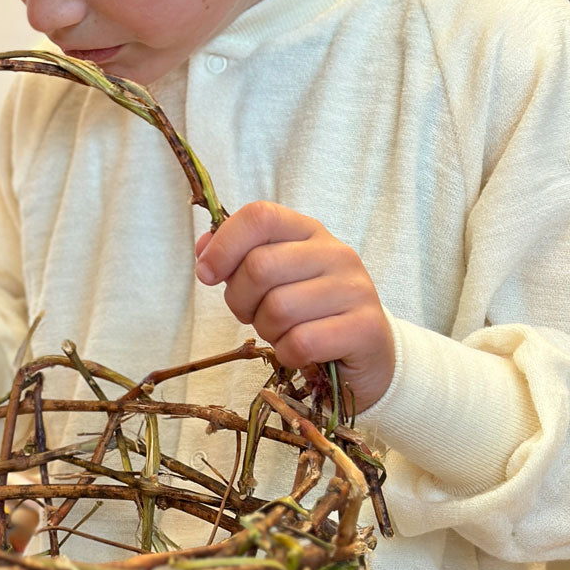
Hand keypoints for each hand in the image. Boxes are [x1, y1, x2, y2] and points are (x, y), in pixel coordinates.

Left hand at [194, 201, 393, 411]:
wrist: (367, 351)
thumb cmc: (309, 312)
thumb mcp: (274, 279)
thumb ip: (238, 260)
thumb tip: (203, 248)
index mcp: (309, 232)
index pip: (260, 216)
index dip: (223, 245)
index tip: (207, 274)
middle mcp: (336, 253)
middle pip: (260, 267)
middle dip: (240, 300)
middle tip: (252, 315)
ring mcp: (354, 289)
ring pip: (278, 309)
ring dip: (267, 330)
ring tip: (283, 332)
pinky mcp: (365, 327)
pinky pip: (301, 342)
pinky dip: (288, 354)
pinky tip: (299, 352)